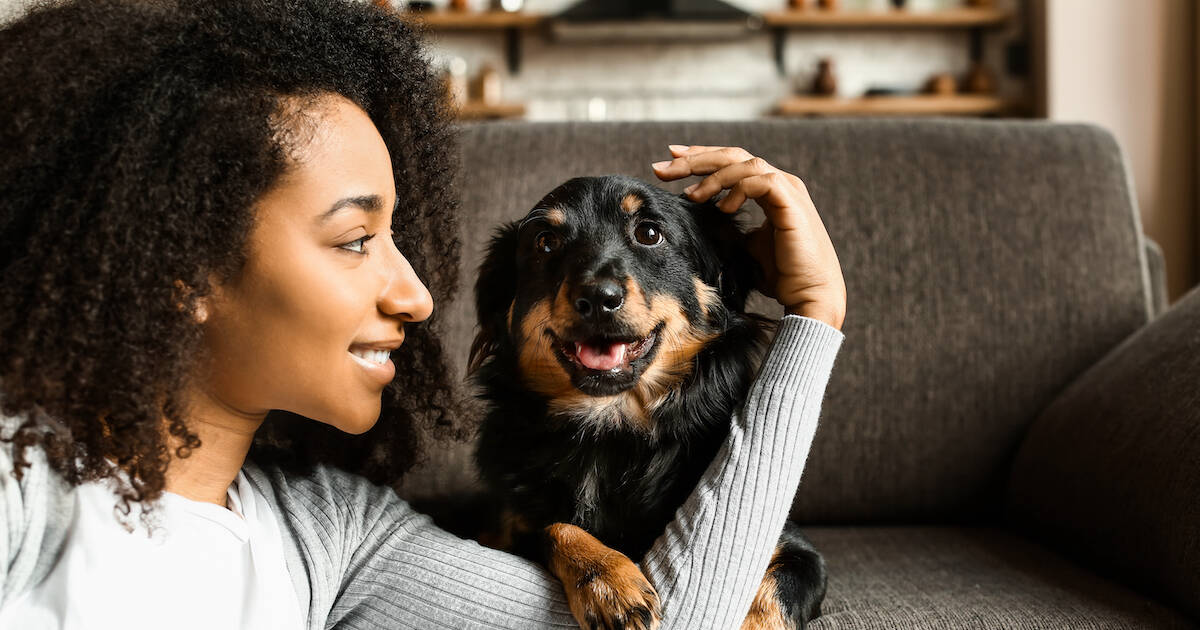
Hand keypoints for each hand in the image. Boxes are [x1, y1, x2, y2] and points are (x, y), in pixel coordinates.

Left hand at [651, 145, 845, 329]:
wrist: (809, 294)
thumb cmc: (780, 275)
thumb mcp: (744, 245)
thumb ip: (726, 226)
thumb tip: (695, 220)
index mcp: (769, 190)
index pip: (731, 163)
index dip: (700, 158)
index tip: (669, 161)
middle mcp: (779, 183)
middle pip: (733, 156)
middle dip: (695, 159)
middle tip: (662, 167)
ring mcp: (788, 189)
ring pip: (745, 163)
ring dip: (713, 176)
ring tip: (691, 195)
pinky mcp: (791, 202)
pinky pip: (760, 181)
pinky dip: (738, 189)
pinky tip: (723, 207)